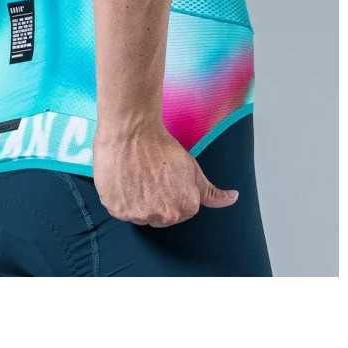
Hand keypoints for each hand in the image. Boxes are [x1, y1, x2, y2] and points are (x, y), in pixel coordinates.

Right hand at [93, 124, 237, 226]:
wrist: (132, 130)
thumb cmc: (162, 146)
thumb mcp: (192, 169)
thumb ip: (211, 192)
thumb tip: (232, 198)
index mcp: (184, 209)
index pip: (177, 212)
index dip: (170, 194)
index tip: (163, 179)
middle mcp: (161, 216)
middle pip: (157, 217)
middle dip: (154, 201)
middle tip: (149, 177)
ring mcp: (136, 214)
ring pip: (136, 214)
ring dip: (135, 201)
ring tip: (135, 176)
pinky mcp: (115, 208)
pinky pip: (118, 209)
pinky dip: (118, 196)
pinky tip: (123, 178)